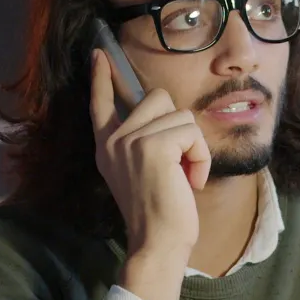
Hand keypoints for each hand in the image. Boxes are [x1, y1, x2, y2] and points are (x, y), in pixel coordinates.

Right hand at [89, 48, 210, 259]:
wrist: (158, 243)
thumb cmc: (160, 213)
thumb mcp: (143, 172)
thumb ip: (144, 142)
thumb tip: (163, 111)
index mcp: (107, 147)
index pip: (101, 103)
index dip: (103, 78)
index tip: (99, 55)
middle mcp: (114, 141)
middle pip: (158, 97)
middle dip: (179, 126)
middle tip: (179, 165)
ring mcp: (130, 141)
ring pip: (180, 115)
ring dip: (193, 146)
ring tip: (184, 176)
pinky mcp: (153, 146)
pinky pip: (192, 132)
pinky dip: (200, 157)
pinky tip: (191, 181)